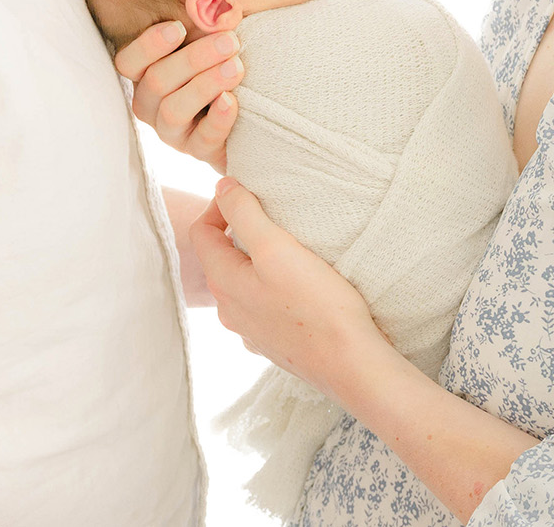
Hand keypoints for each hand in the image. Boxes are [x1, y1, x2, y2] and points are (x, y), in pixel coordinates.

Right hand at [115, 21, 243, 171]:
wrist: (251, 112)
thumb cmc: (223, 63)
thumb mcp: (209, 42)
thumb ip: (201, 22)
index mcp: (146, 74)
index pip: (128, 62)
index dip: (148, 46)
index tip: (178, 28)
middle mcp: (151, 105)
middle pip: (157, 82)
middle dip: (193, 59)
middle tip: (229, 41)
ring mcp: (172, 132)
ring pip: (174, 110)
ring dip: (205, 85)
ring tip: (236, 67)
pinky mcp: (197, 151)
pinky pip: (202, 139)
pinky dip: (217, 119)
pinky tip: (232, 101)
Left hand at [191, 177, 389, 401]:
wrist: (351, 365)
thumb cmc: (317, 306)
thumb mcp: (277, 248)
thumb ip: (244, 214)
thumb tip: (222, 187)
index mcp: (224, 284)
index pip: (201, 233)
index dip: (221, 206)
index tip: (251, 195)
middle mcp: (230, 311)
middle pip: (222, 258)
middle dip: (242, 232)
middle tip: (274, 217)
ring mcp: (252, 331)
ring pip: (244, 283)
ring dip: (259, 261)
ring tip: (291, 249)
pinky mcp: (275, 344)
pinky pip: (265, 306)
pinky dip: (274, 288)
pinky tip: (300, 286)